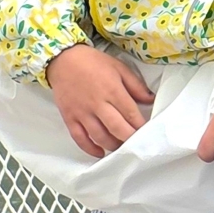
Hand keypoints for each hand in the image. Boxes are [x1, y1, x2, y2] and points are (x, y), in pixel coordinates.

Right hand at [45, 44, 153, 158]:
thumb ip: (136, 85)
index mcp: (113, 90)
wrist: (63, 60)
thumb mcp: (119, 67)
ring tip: (121, 147)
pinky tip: (100, 152)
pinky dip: (90, 149)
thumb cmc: (93, 63)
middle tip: (137, 145)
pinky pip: (80, 138)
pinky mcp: (69, 118)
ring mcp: (82, 113)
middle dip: (129, 139)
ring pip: (100, 136)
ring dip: (113, 145)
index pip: (131, 114)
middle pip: (117, 128)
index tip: (148, 133)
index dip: (140, 126)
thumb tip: (150, 100)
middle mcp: (98, 104)